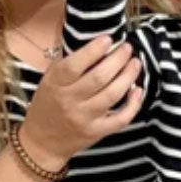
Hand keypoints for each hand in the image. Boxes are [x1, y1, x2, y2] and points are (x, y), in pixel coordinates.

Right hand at [21, 34, 142, 167]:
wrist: (42, 142)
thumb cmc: (48, 106)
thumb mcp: (50, 81)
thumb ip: (69, 65)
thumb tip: (98, 47)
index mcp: (55, 85)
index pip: (74, 65)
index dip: (93, 50)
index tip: (108, 39)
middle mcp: (69, 101)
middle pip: (99, 77)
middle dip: (117, 59)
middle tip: (127, 48)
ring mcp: (84, 118)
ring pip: (112, 95)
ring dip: (128, 76)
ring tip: (135, 63)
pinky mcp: (96, 132)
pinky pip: (120, 118)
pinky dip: (133, 104)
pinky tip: (137, 90)